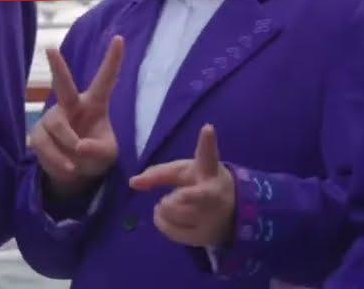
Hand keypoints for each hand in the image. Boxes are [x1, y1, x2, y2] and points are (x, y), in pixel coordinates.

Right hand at [30, 36, 123, 201]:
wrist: (74, 174)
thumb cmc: (95, 155)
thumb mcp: (107, 155)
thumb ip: (97, 149)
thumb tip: (78, 146)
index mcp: (95, 104)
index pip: (105, 80)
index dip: (112, 60)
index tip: (119, 39)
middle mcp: (71, 106)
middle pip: (63, 84)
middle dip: (57, 67)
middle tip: (50, 49)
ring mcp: (53, 118)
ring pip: (57, 126)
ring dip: (68, 145)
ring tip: (76, 165)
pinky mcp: (38, 134)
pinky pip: (45, 145)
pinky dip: (57, 160)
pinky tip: (67, 167)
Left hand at [129, 124, 235, 246]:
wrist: (231, 212)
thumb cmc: (200, 183)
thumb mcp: (184, 172)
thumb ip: (159, 174)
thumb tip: (132, 183)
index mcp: (209, 170)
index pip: (208, 155)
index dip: (207, 142)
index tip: (207, 128)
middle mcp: (214, 193)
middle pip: (182, 196)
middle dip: (171, 199)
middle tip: (174, 197)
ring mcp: (212, 217)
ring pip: (175, 214)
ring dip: (164, 209)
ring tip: (169, 204)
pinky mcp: (206, 236)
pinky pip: (173, 232)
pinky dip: (163, 224)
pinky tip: (168, 217)